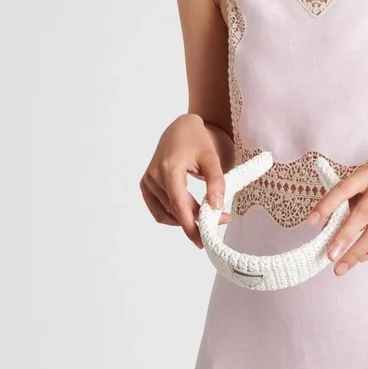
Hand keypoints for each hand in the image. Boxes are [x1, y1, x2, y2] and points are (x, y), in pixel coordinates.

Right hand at [139, 113, 230, 247]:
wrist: (182, 128)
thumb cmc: (197, 140)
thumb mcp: (212, 158)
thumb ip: (216, 183)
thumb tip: (217, 207)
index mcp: (170, 169)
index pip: (179, 205)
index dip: (191, 225)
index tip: (203, 240)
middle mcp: (155, 176)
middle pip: (176, 210)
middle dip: (196, 221)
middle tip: (219, 221)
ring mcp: (148, 181)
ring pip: (167, 212)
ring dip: (185, 218)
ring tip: (206, 214)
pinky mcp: (146, 184)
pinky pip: (158, 208)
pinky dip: (172, 215)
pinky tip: (187, 213)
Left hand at [306, 137, 367, 274]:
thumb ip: (356, 191)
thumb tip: (336, 219)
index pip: (344, 189)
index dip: (327, 204)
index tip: (311, 221)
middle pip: (362, 215)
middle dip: (344, 237)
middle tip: (329, 255)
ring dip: (358, 250)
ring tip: (342, 265)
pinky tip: (363, 257)